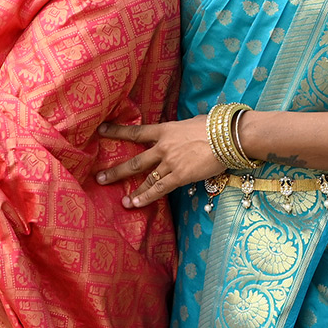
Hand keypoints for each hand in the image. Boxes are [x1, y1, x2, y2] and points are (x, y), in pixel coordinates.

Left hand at [96, 115, 222, 206]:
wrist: (227, 136)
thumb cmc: (215, 126)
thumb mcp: (191, 122)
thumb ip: (181, 130)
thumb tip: (181, 133)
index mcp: (165, 130)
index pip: (136, 131)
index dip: (117, 131)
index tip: (101, 130)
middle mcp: (163, 147)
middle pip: (135, 161)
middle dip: (117, 171)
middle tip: (99, 178)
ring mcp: (170, 162)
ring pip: (146, 179)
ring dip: (133, 192)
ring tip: (122, 201)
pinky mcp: (180, 176)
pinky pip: (160, 189)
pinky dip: (148, 197)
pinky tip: (137, 204)